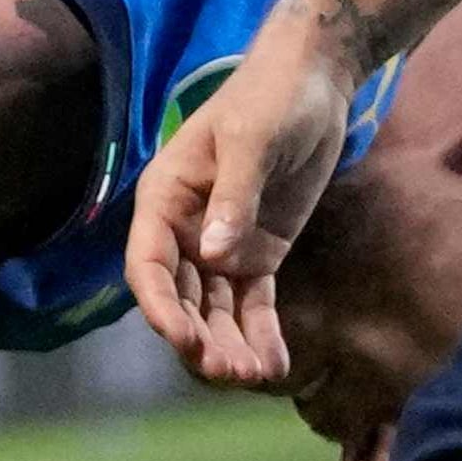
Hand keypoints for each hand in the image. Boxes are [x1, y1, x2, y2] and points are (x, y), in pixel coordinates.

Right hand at [122, 20, 357, 389]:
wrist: (313, 83)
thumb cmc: (271, 99)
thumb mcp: (251, 140)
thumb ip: (233, 196)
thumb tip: (211, 257)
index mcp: (166, 197)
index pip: (148, 262)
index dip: (159, 305)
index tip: (184, 340)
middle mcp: (186, 229)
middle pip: (181, 297)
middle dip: (201, 338)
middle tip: (231, 372)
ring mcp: (223, 245)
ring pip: (216, 309)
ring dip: (230, 345)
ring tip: (255, 377)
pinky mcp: (260, 255)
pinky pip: (254, 304)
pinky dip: (262, 334)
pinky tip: (275, 365)